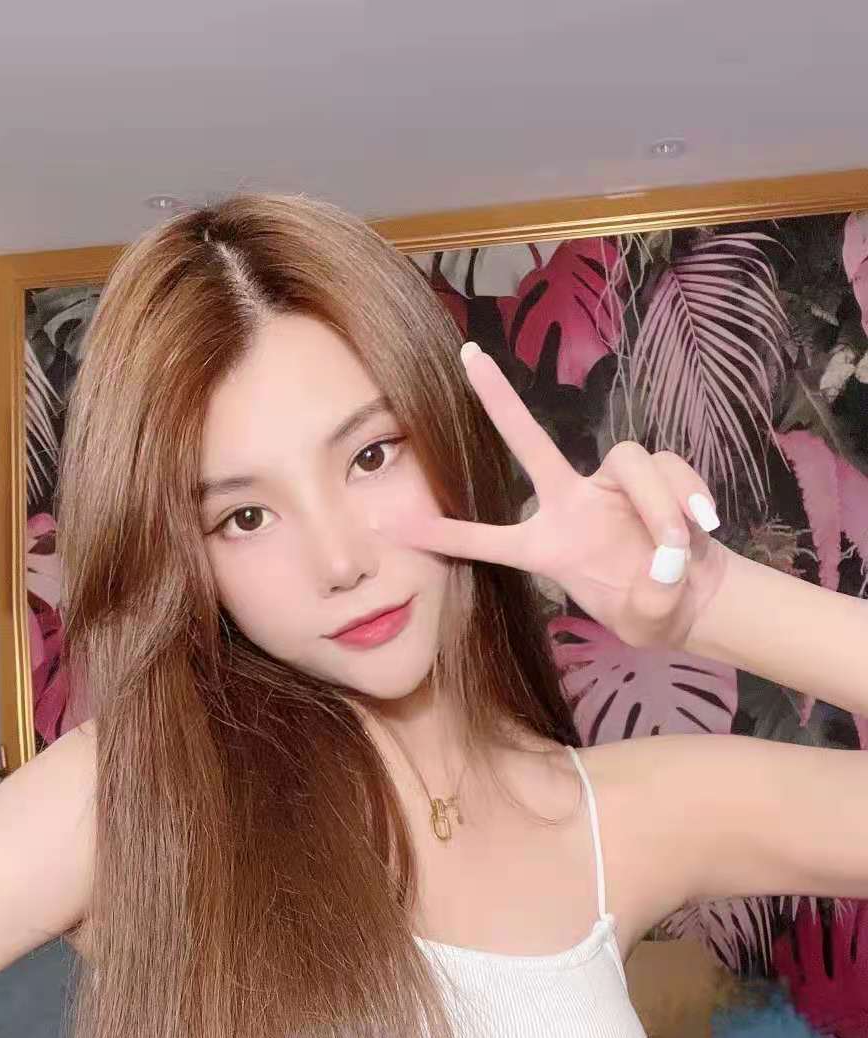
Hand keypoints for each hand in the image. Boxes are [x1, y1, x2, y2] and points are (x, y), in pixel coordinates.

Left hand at [379, 342, 729, 649]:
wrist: (696, 599)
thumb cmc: (653, 611)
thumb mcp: (645, 622)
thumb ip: (652, 602)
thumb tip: (669, 568)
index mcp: (547, 548)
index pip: (485, 540)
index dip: (442, 535)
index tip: (390, 525)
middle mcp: (571, 505)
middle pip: (530, 443)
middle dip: (500, 401)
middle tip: (470, 358)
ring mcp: (611, 486)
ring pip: (627, 460)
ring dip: (658, 501)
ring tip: (679, 546)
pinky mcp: (655, 474)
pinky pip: (669, 468)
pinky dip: (687, 495)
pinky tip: (702, 527)